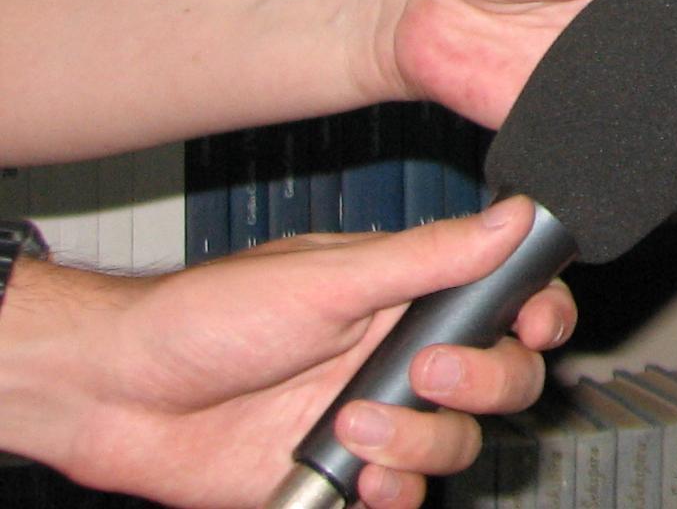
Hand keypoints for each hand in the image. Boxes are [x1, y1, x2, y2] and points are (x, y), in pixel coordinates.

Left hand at [19, 198, 570, 508]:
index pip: (508, 301)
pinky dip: (394, 493)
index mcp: (407, 296)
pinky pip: (404, 497)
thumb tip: (514, 215)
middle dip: (483, 383)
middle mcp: (399, 357)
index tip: (534, 325)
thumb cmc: (205, 318)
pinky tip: (361, 476)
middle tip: (427, 376)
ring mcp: (375, 417)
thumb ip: (427, 256)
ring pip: (458, 443)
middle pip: (503, 378)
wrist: (118, 397)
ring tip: (353, 427)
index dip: (539, 316)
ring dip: (421, 442)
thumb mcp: (326, 278)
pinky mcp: (342, 473)